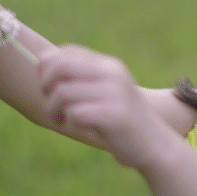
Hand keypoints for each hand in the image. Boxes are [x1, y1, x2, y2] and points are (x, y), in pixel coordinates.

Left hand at [38, 45, 168, 168]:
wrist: (154, 143)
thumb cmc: (119, 119)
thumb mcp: (103, 91)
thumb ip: (80, 77)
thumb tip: (42, 63)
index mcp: (107, 65)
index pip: (63, 52)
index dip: (47, 69)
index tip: (50, 89)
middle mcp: (112, 74)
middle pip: (59, 66)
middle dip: (45, 86)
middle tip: (51, 103)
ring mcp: (115, 94)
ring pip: (62, 92)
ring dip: (52, 109)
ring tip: (59, 119)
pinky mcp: (115, 116)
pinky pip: (76, 113)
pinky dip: (68, 121)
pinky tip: (74, 126)